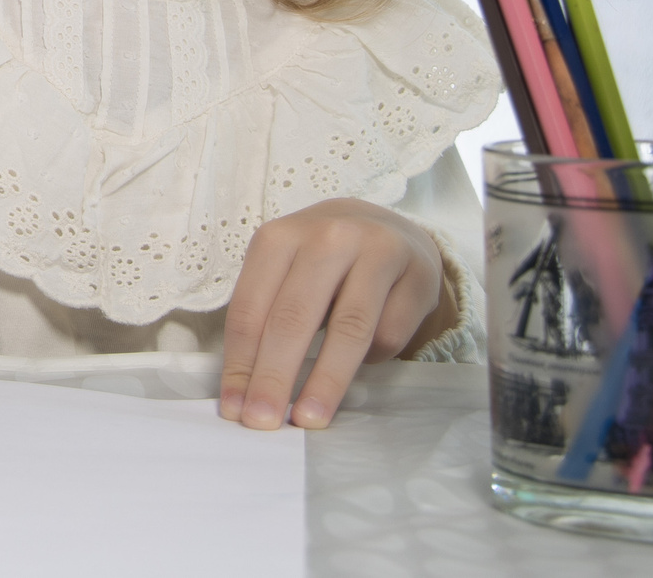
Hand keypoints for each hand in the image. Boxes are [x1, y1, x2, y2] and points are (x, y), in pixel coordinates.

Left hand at [218, 198, 459, 431]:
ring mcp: (376, 252)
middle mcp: (326, 237)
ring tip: (309, 419)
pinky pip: (388, 333)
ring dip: (324, 381)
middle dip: (274, 376)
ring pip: (347, 328)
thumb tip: (245, 389)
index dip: (240, 362)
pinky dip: (372, 360)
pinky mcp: (417, 275)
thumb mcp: (286, 274)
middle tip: (263, 422)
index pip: (250, 308)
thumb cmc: (324, 263)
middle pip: (294, 317)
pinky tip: (362, 365)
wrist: (390, 231)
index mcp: (279, 237)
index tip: (235, 407)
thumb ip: (266, 318)